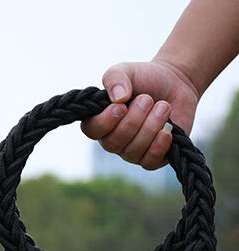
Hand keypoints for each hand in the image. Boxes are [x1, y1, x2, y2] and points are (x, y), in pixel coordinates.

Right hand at [82, 61, 199, 169]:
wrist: (177, 83)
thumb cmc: (146, 78)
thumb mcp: (127, 70)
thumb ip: (115, 78)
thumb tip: (117, 98)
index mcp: (101, 120)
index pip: (92, 130)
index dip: (105, 122)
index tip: (121, 105)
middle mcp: (113, 140)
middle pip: (113, 143)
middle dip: (133, 120)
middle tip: (148, 99)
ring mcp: (132, 151)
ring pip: (133, 151)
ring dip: (151, 127)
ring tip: (164, 107)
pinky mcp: (152, 158)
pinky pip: (149, 162)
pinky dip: (159, 145)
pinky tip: (168, 130)